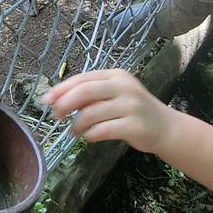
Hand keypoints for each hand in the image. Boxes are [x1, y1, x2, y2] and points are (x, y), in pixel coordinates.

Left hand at [45, 69, 174, 153]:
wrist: (165, 127)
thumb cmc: (134, 111)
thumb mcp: (114, 96)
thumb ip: (90, 95)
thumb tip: (57, 99)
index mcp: (116, 76)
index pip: (83, 79)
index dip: (61, 89)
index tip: (46, 100)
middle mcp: (124, 87)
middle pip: (85, 91)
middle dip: (65, 104)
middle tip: (56, 116)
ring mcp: (131, 106)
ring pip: (92, 113)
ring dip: (77, 125)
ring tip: (75, 132)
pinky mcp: (135, 126)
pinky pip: (103, 130)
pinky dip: (90, 135)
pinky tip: (89, 137)